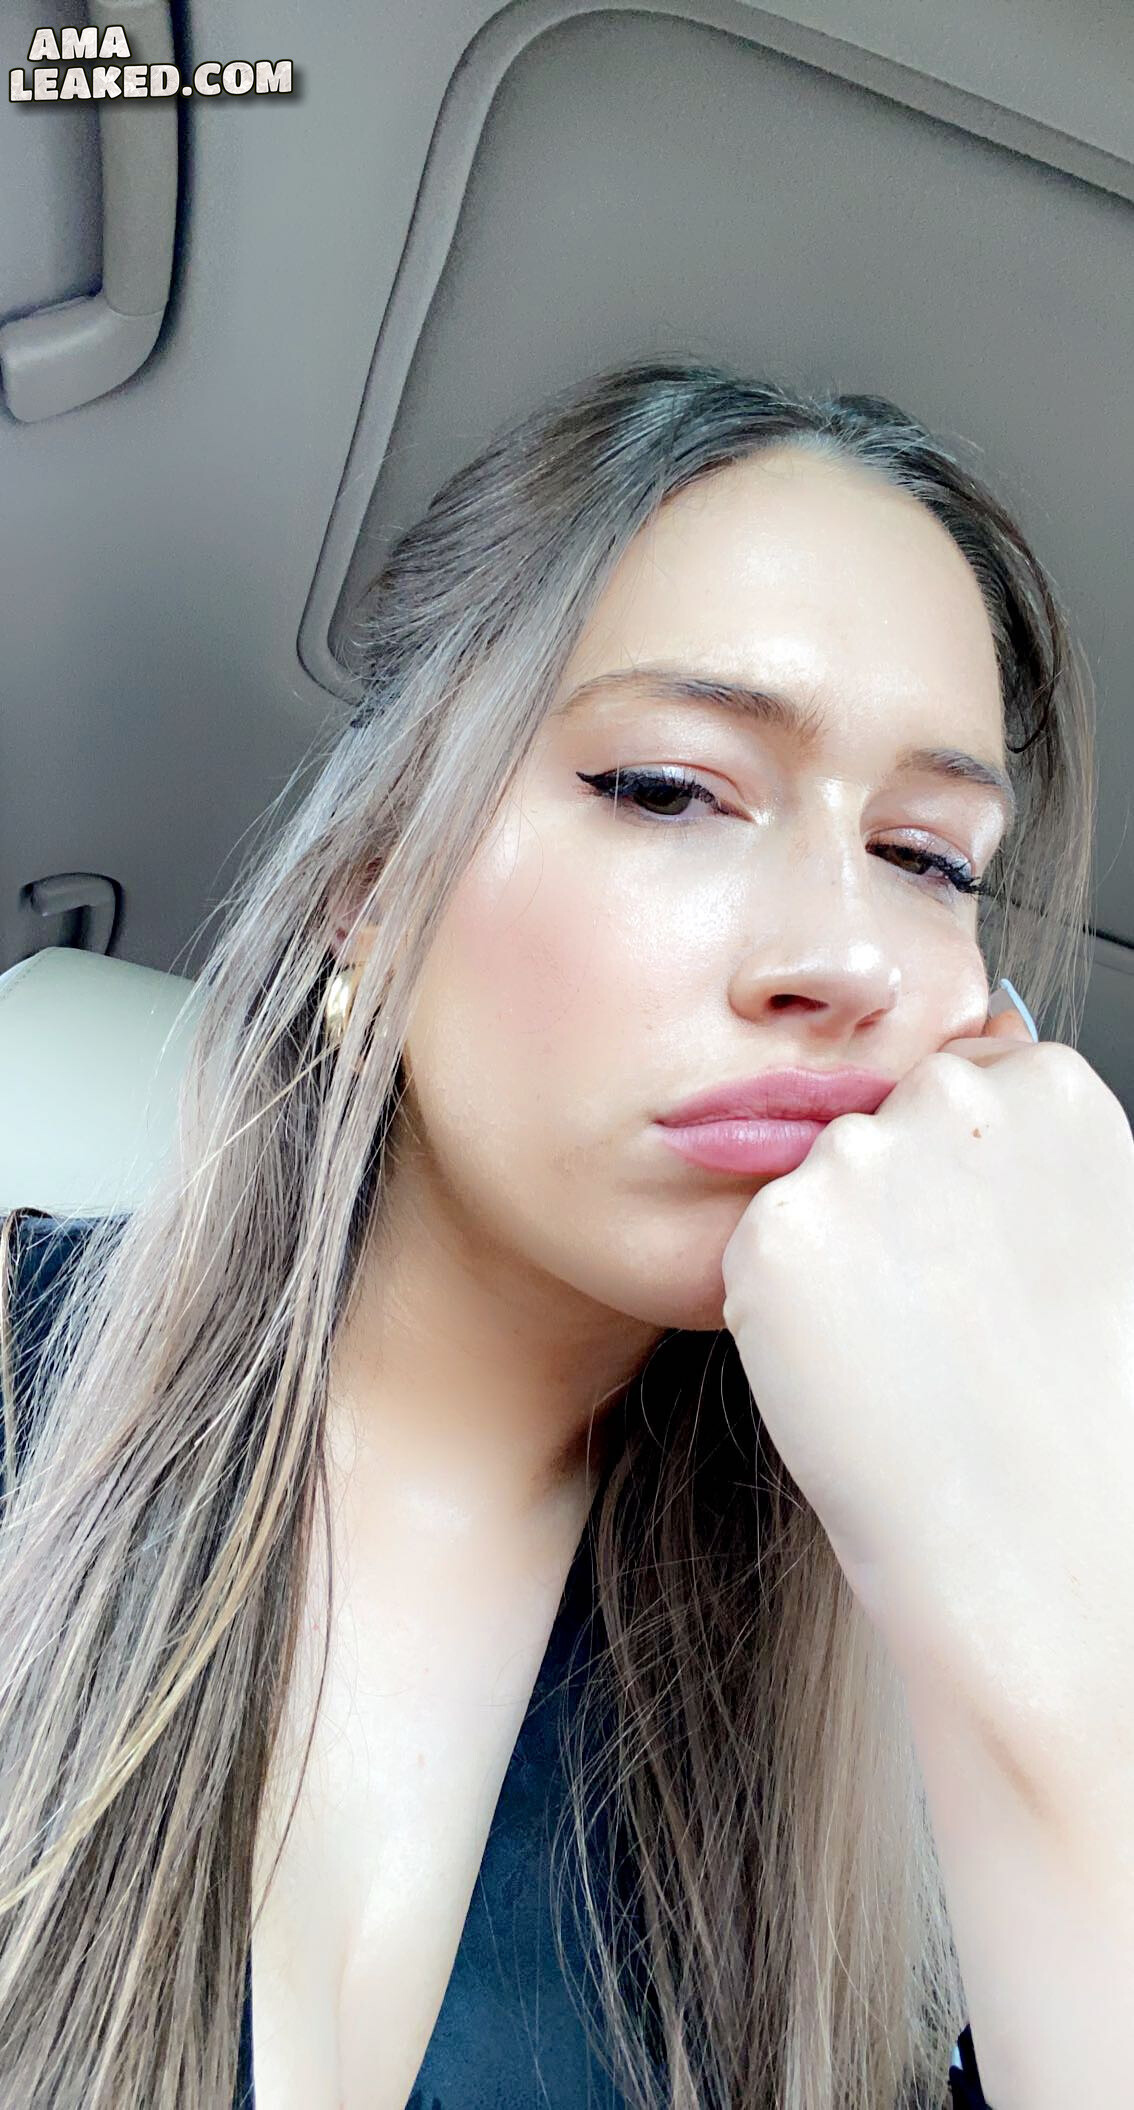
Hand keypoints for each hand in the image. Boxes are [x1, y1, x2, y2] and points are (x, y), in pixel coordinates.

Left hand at [719, 996, 1133, 1802]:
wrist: (1040, 1534)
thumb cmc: (1079, 1395)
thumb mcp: (1090, 1222)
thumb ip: (1022, 1132)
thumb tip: (975, 1034)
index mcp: (1051, 1085)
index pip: (962, 1083)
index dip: (962, 1186)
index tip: (988, 1261)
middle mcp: (949, 1097)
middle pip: (881, 1120)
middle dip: (894, 1200)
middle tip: (946, 1310)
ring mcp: (857, 1158)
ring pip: (816, 1180)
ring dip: (838, 1247)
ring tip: (907, 1344)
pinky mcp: (778, 1231)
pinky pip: (764, 1246)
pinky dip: (787, 1301)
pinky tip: (851, 1363)